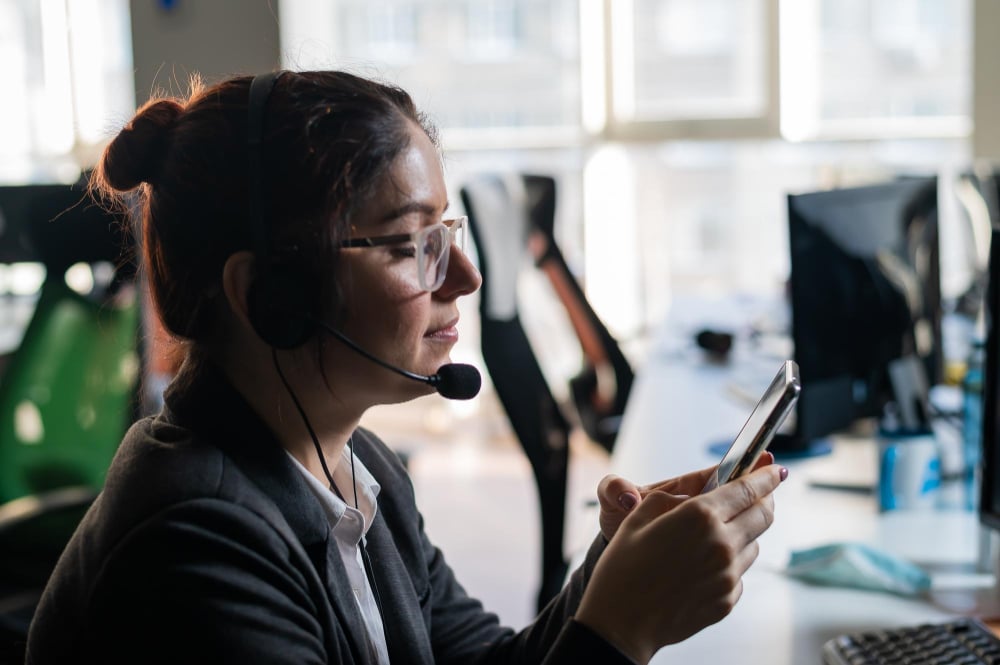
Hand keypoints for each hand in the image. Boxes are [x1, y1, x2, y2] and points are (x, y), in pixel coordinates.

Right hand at [577, 461, 785, 663]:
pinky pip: (740, 573)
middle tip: (757, 495)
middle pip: (763, 515)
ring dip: (743, 533)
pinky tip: (701, 568)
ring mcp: (728, 575)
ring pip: (753, 544)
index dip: (766, 476)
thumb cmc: (623, 568)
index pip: (748, 488)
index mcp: (699, 516)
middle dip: (765, 500)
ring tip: (714, 537)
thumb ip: (672, 498)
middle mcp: (722, 544)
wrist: (620, 623)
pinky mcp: (728, 600)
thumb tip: (691, 496)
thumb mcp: (639, 516)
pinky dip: (729, 564)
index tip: (776, 470)